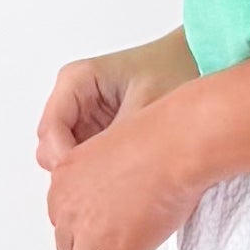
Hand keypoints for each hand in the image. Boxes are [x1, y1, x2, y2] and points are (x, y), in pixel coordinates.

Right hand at [35, 27, 196, 173]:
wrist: (199, 59)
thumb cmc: (175, 68)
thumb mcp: (146, 106)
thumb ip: (118, 141)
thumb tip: (101, 180)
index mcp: (75, 81)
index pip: (50, 130)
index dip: (64, 160)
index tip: (86, 182)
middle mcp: (73, 99)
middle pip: (52, 149)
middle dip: (73, 172)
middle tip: (105, 190)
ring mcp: (84, 118)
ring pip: (68, 160)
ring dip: (88, 175)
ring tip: (120, 184)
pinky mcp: (99, 133)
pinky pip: (88, 162)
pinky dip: (101, 174)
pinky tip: (126, 179)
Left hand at [46, 99, 202, 249]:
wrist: (177, 146)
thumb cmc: (159, 140)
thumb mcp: (112, 151)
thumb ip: (101, 179)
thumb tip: (114, 203)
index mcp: (63, 177)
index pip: (62, 218)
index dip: (88, 224)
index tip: (111, 222)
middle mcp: (68, 206)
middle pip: (67, 245)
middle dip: (93, 247)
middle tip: (122, 241)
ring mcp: (88, 232)